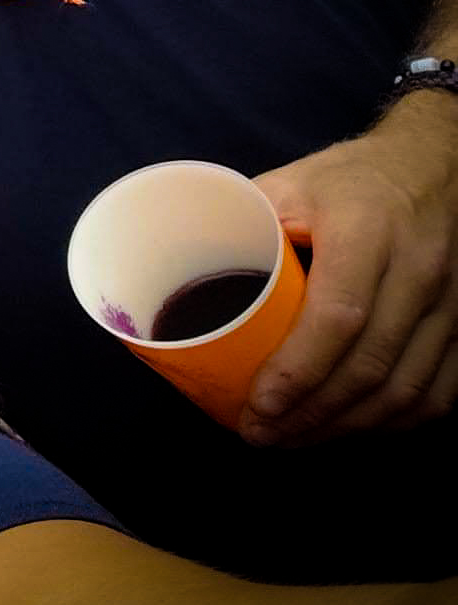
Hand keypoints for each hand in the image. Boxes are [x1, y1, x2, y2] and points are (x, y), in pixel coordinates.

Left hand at [244, 105, 457, 443]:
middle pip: (371, 366)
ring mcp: (452, 303)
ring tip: (294, 439)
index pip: (339, 316)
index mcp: (366, 231)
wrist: (433, 166)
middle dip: (312, 414)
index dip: (299, 370)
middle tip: (261, 434)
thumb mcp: (289, 183)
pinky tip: (351, 428)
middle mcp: (417, 270)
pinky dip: (395, 422)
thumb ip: (240, 223)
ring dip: (347, 427)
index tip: (258, 405)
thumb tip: (175, 267)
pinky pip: (440, 391)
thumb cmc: (349, 179)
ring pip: (407, 389)